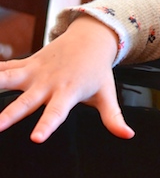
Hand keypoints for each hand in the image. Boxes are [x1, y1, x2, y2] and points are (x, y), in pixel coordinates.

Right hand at [0, 16, 134, 142]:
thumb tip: (128, 135)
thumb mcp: (107, 94)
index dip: (46, 125)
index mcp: (67, 92)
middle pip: (24, 101)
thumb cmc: (96, 70)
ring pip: (4, 79)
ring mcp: (31, 72)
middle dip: (8, 115)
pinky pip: (0, 69)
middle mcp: (46, 83)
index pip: (56, 113)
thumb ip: (114, 118)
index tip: (36, 139)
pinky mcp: (23, 65)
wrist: (88, 38)